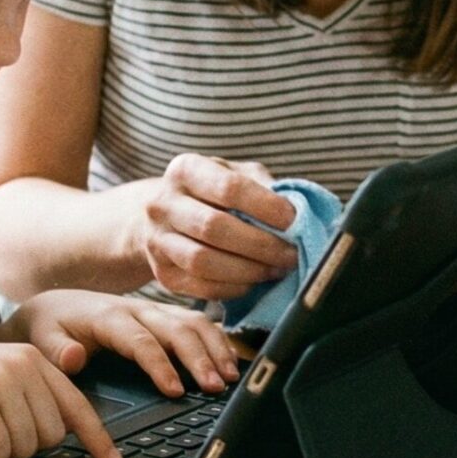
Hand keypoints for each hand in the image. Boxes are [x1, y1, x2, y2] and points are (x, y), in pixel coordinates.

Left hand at [6, 289, 241, 397]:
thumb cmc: (48, 327)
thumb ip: (56, 350)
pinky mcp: (162, 315)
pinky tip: (229, 363)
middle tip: (217, 388)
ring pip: (193, 321)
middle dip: (200, 358)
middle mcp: (136, 309)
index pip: (141, 340)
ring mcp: (152, 310)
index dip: (161, 365)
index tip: (177, 391)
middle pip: (176, 328)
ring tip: (230, 378)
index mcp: (107, 316)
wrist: (53, 305)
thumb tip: (76, 358)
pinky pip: (196, 323)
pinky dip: (216, 340)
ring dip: (215, 347)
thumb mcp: (40, 339)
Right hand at [126, 153, 299, 300]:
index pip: (229, 188)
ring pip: (203, 261)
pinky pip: (200, 287)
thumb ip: (263, 186)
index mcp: (185, 170)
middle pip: (214, 227)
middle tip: (292, 254)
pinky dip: (234, 288)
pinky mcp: (162, 273)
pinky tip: (253, 282)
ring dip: (248, 270)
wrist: (163, 217)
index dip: (266, 207)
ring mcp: (157, 240)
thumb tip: (299, 213)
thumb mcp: (234, 174)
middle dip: (261, 244)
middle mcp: (163, 203)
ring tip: (276, 269)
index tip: (295, 220)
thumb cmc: (211, 193)